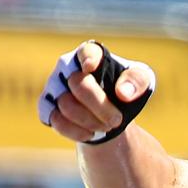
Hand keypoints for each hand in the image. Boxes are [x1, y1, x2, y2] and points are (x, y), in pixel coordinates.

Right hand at [38, 42, 155, 144]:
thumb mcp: (140, 82)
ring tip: (106, 127)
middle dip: (100, 106)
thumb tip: (123, 92)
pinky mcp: (47, 107)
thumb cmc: (123, 90)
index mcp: (91, 55)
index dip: (88, 59)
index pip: (87, 52)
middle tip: (117, 120)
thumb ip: (136, 80)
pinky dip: (76, 131)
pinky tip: (90, 134)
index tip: (92, 69)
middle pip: (79, 85)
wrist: (108, 113)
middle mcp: (68, 67)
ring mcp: (54, 86)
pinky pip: (57, 121)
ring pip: (67, 105)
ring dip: (90, 121)